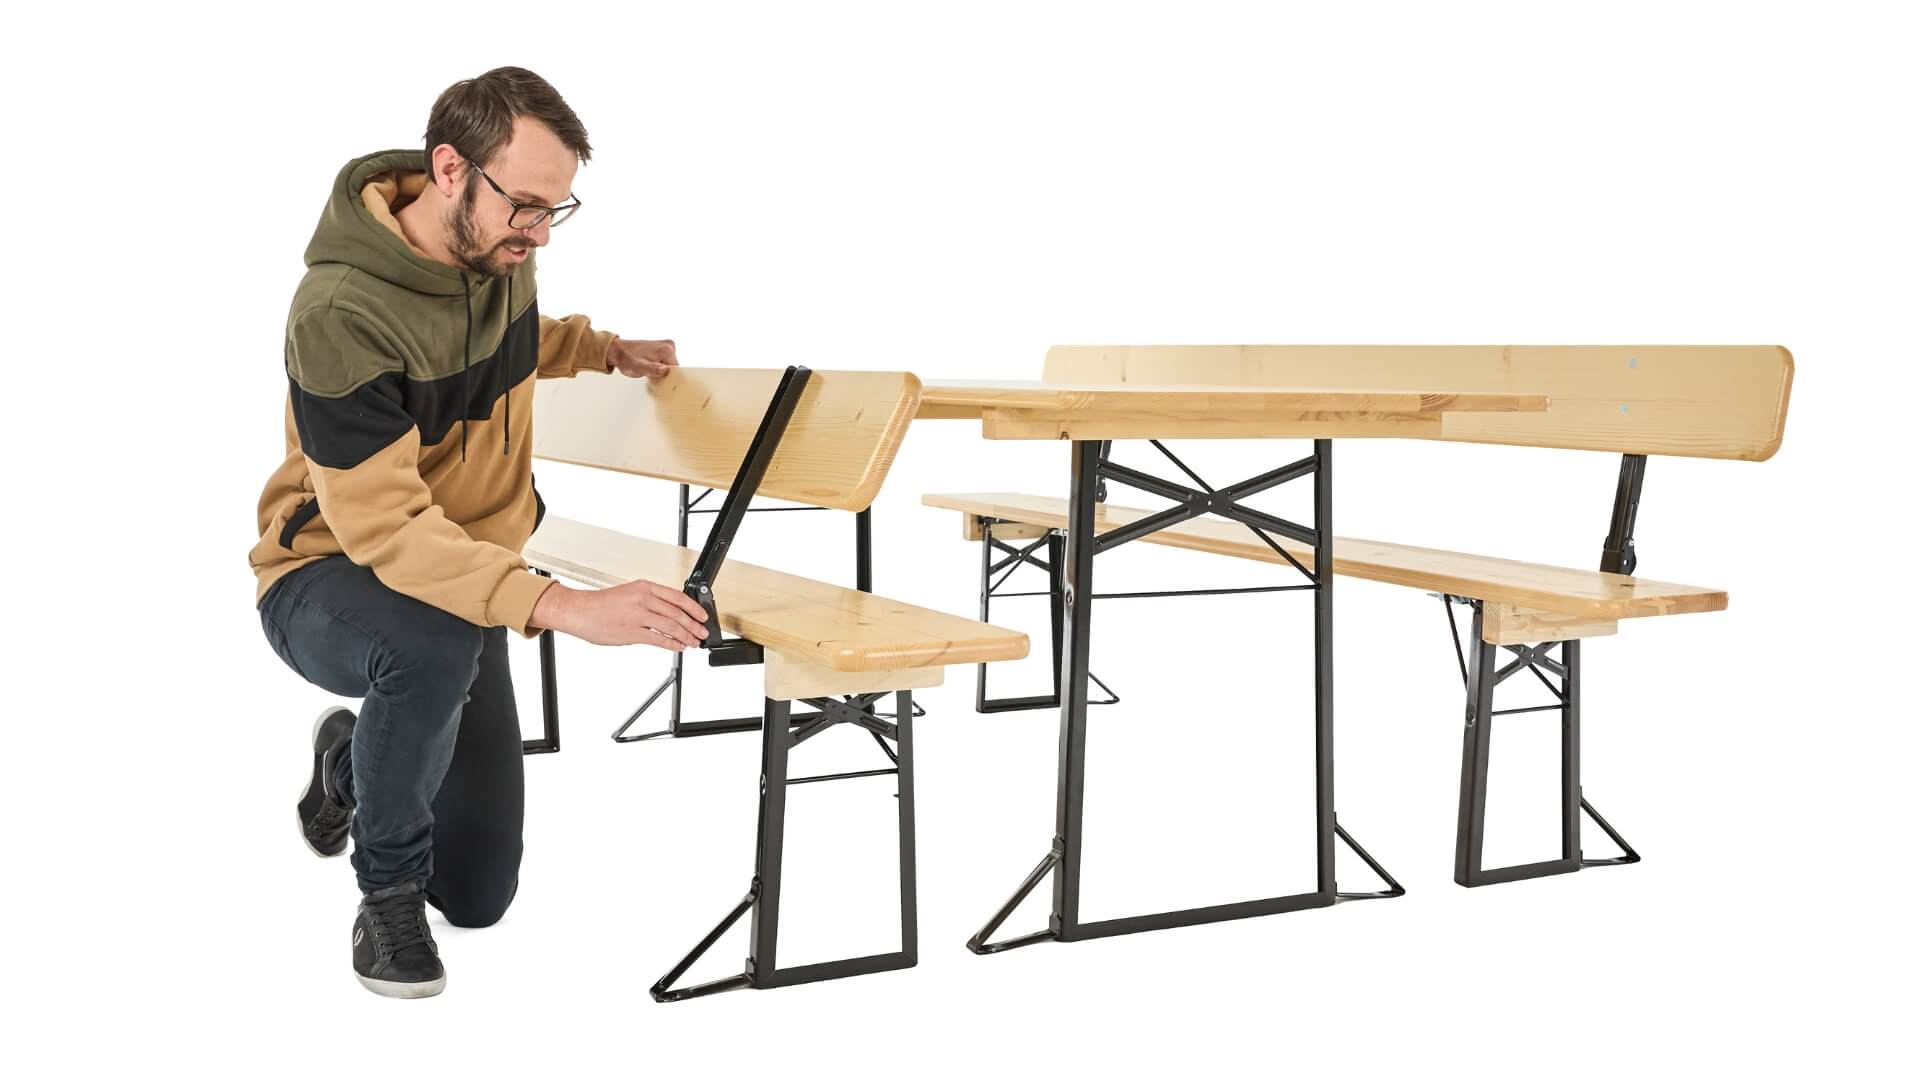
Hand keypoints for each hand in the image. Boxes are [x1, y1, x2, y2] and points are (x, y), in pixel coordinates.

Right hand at [530, 578, 710, 649]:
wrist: (579, 611)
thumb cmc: (601, 605)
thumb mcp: (629, 593)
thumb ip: (649, 601)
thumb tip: (671, 613)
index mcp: (644, 587)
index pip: (677, 596)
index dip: (694, 608)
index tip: (703, 616)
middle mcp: (643, 599)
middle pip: (677, 613)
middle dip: (693, 625)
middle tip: (702, 633)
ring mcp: (637, 615)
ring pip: (671, 626)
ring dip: (685, 636)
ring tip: (693, 642)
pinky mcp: (631, 632)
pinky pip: (658, 639)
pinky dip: (672, 644)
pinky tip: (678, 647)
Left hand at [607, 338, 677, 378]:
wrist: (618, 351)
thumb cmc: (626, 359)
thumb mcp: (639, 367)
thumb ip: (653, 369)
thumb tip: (665, 370)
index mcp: (667, 350)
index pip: (677, 370)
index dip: (669, 379)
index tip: (659, 381)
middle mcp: (669, 345)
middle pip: (674, 368)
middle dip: (665, 375)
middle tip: (652, 377)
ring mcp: (666, 346)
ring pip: (670, 366)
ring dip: (662, 372)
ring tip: (650, 372)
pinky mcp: (663, 348)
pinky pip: (666, 362)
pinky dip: (660, 368)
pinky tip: (651, 369)